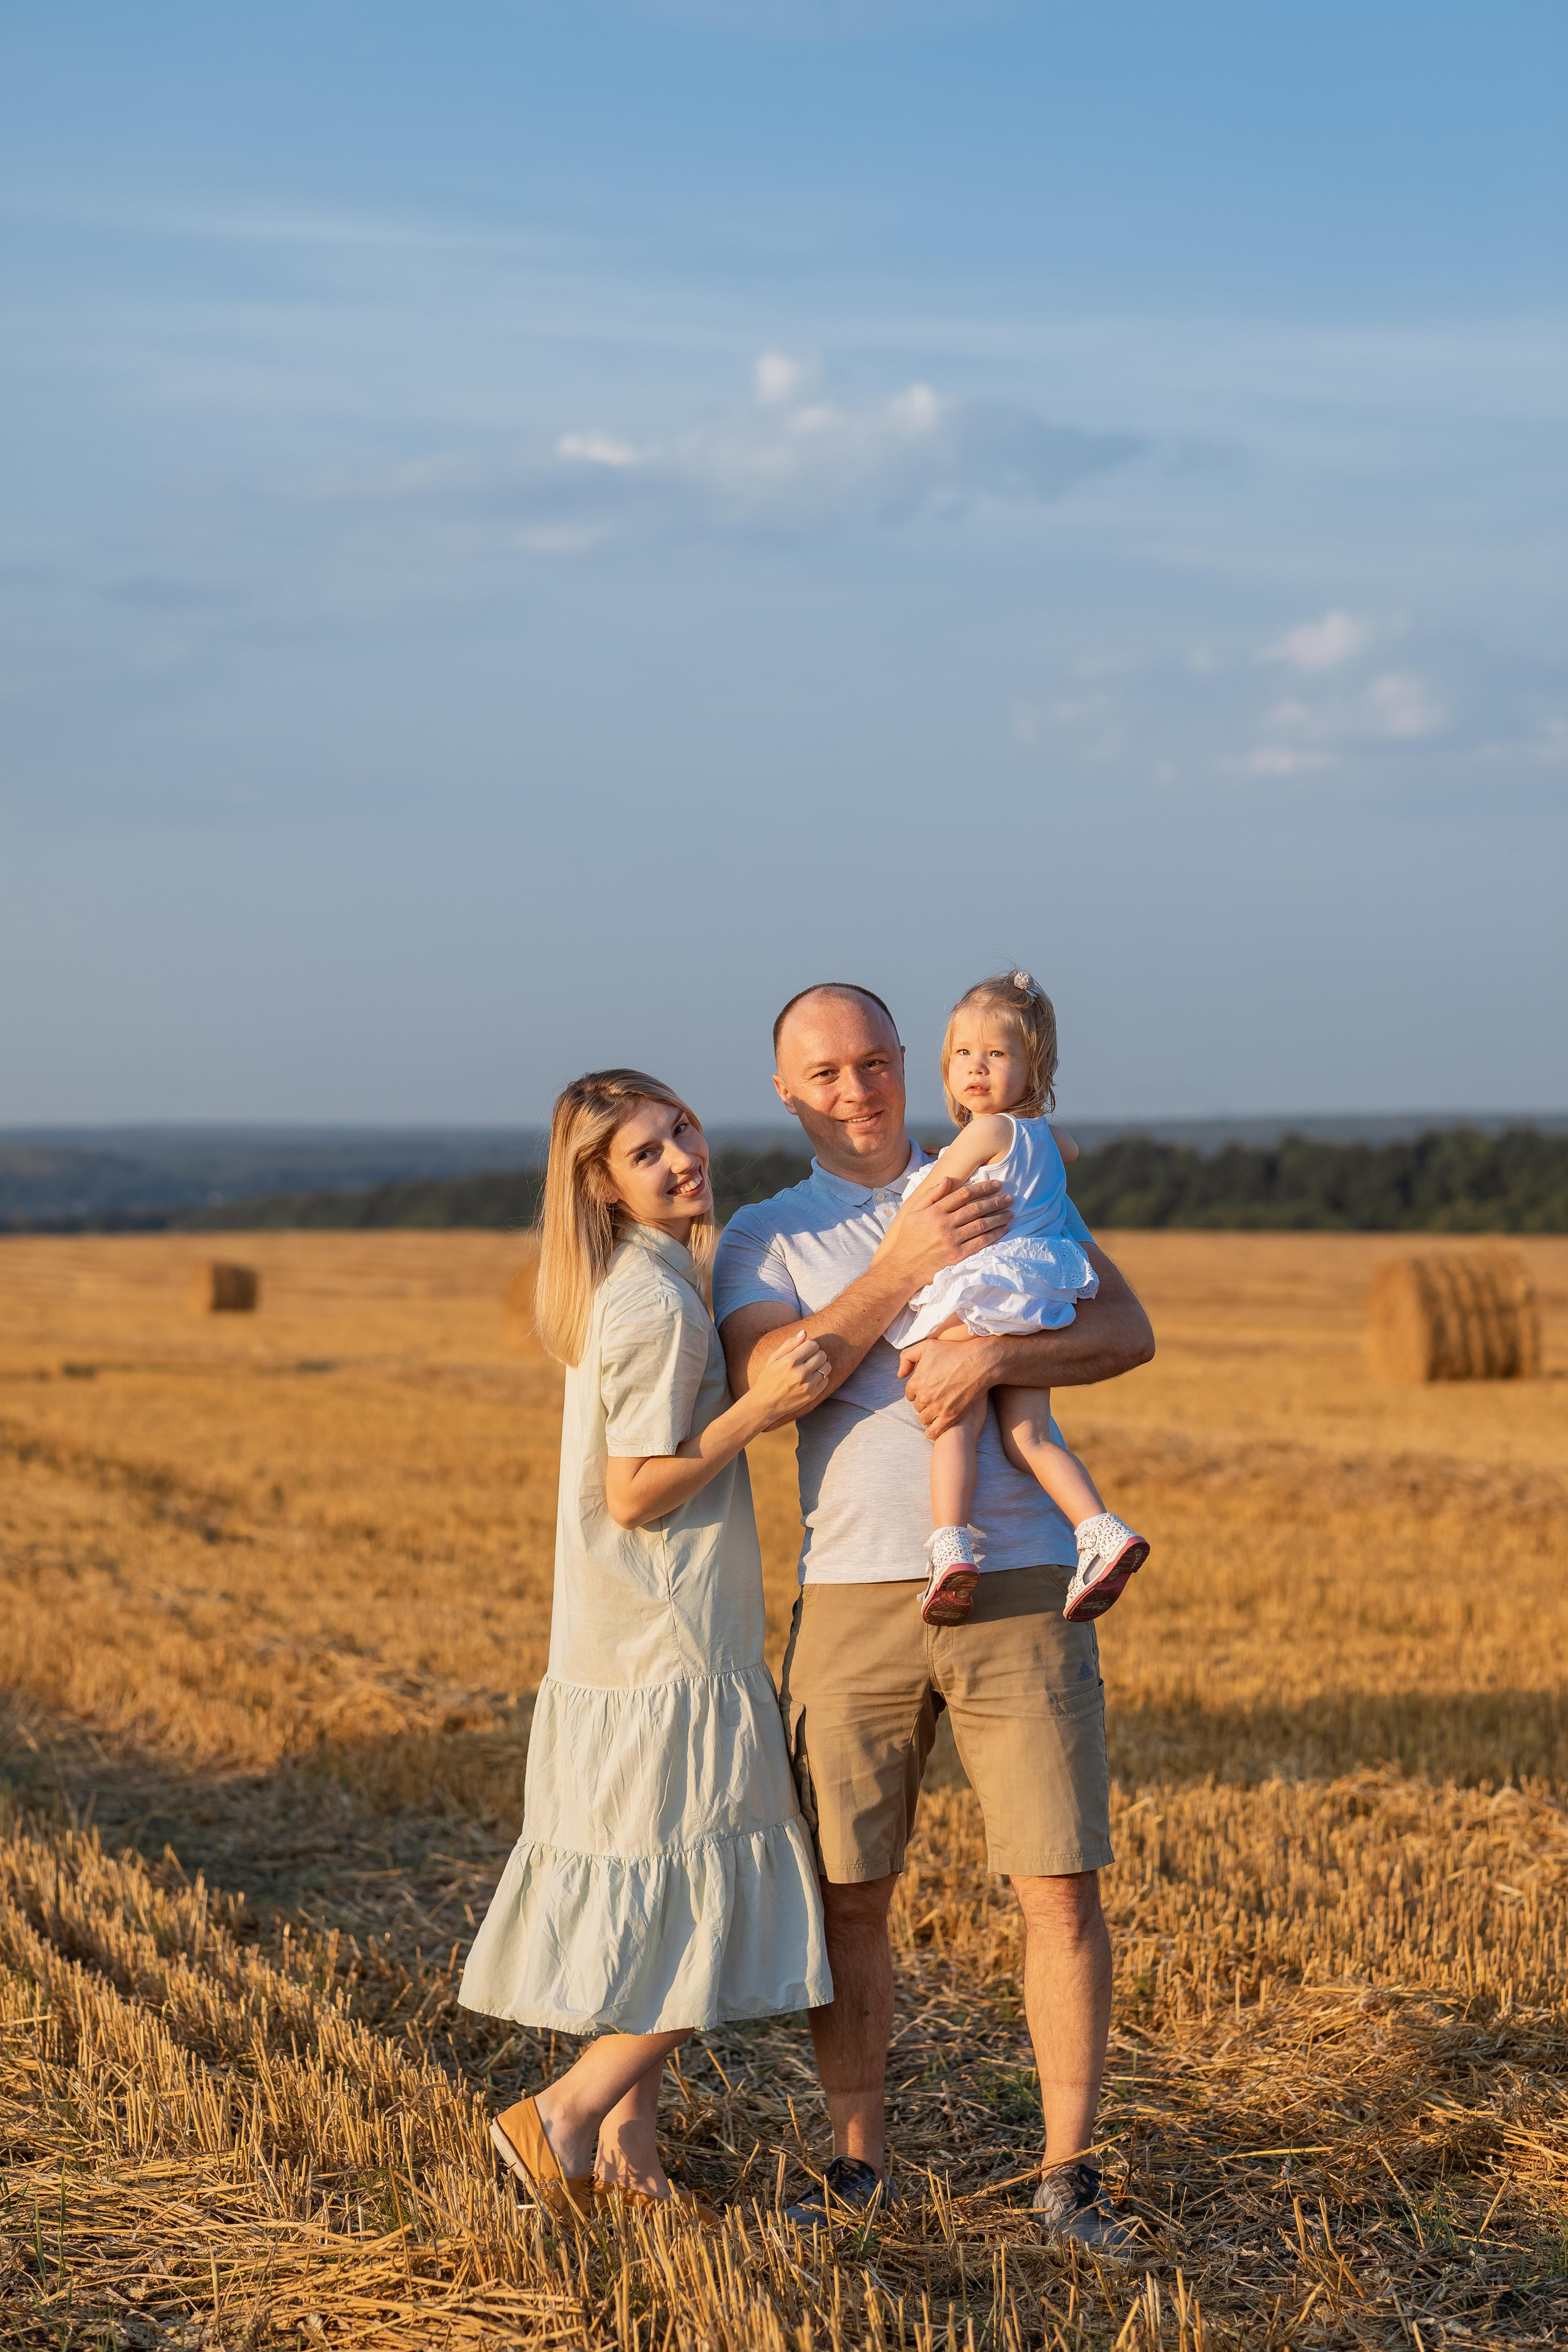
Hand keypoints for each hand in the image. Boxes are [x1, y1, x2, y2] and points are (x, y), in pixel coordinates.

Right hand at [749, 1330, 830, 1429]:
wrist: (765, 1404)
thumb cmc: (768, 1378)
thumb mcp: (773, 1358)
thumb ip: (789, 1344)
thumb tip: (804, 1332)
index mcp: (789, 1361)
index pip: (813, 1345)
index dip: (809, 1346)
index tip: (803, 1350)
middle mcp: (800, 1373)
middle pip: (822, 1354)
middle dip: (816, 1354)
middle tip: (807, 1359)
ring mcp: (808, 1385)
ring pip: (827, 1367)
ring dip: (820, 1365)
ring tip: (810, 1369)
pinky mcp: (812, 1395)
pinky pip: (826, 1380)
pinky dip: (820, 1377)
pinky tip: (810, 1379)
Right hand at [876, 1174, 1011, 1288]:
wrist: (904, 1267)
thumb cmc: (908, 1238)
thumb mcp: (914, 1211)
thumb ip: (931, 1194)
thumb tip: (948, 1179)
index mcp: (935, 1210)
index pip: (963, 1195)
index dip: (982, 1188)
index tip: (995, 1184)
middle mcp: (945, 1224)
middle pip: (976, 1208)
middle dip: (995, 1201)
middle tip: (1009, 1197)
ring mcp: (952, 1240)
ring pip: (981, 1225)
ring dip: (998, 1217)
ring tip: (1010, 1212)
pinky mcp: (957, 1255)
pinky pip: (980, 1243)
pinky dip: (994, 1235)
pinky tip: (1003, 1229)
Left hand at [900, 1334, 1000, 1437]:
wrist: (979, 1362)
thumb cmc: (954, 1352)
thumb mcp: (926, 1346)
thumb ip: (907, 1357)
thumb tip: (900, 1374)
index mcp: (916, 1381)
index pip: (910, 1394)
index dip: (918, 1391)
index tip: (928, 1388)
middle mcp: (924, 1396)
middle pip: (917, 1406)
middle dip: (924, 1403)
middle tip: (936, 1397)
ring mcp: (937, 1407)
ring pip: (924, 1419)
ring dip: (928, 1415)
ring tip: (937, 1410)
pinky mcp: (950, 1416)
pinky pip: (934, 1432)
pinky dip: (932, 1432)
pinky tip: (933, 1429)